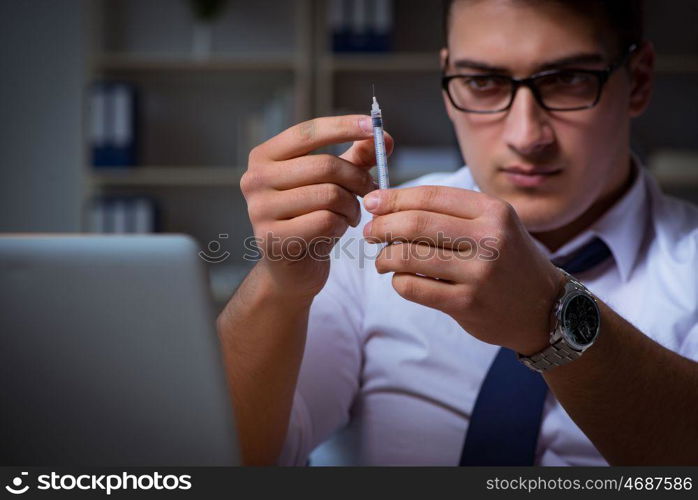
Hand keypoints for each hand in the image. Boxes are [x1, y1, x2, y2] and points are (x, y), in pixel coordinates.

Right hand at [241, 115, 393, 301]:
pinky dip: (341, 225)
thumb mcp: (332, 183)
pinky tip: (339, 229)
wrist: (292, 269)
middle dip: (357, 178)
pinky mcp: (273, 238)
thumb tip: (385, 137)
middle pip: (324, 165)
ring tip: (352, 214)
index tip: (374, 127)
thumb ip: (355, 158)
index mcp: (264, 157)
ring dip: (352, 205)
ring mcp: (260, 210)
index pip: (307, 132)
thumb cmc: (312, 218)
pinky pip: (325, 222)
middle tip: (371, 190)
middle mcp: (255, 179)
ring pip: (328, 195)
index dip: (343, 126)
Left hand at [362, 186, 564, 354]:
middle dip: (382, 226)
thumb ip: (450, 213)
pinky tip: (401, 279)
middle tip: (370, 232)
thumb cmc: (509, 260)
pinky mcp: (467, 304)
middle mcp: (489, 239)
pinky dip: (399, 282)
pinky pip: (414, 288)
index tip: (373, 201)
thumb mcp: (494, 225)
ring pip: (408, 256)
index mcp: (493, 211)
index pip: (430, 196)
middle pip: (415, 224)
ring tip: (382, 259)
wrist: (544, 308)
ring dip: (384, 257)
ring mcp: (479, 273)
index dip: (394, 198)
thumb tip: (389, 204)